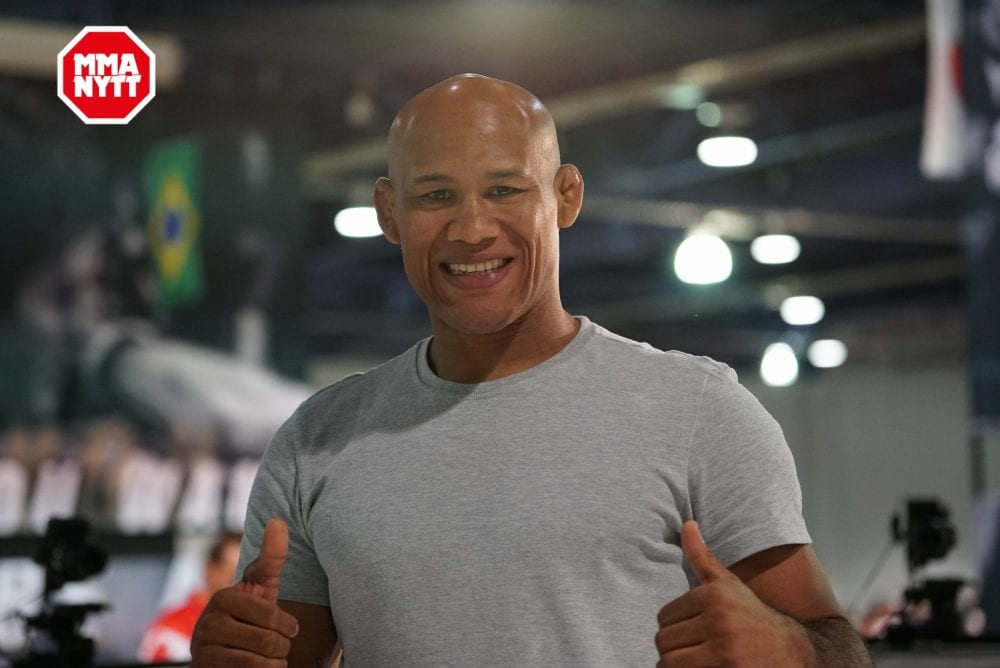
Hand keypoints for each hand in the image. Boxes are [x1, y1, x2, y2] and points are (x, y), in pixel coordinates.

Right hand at [192, 519, 299, 666]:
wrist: (222, 655)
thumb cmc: (249, 616)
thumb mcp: (261, 587)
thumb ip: (272, 557)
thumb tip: (278, 521)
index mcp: (224, 597)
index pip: (271, 615)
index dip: (287, 625)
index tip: (290, 628)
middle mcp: (208, 621)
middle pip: (268, 641)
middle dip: (281, 646)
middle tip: (278, 645)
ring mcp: (204, 648)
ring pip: (260, 661)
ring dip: (274, 662)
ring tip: (269, 657)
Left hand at [654, 521, 809, 666]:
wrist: (796, 653)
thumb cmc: (755, 617)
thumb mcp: (729, 584)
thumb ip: (702, 557)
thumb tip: (687, 523)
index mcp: (714, 595)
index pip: (664, 617)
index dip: (674, 628)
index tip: (693, 633)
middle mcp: (719, 618)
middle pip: (664, 641)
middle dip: (673, 649)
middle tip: (693, 651)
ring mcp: (724, 647)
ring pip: (669, 662)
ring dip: (676, 666)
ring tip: (696, 661)